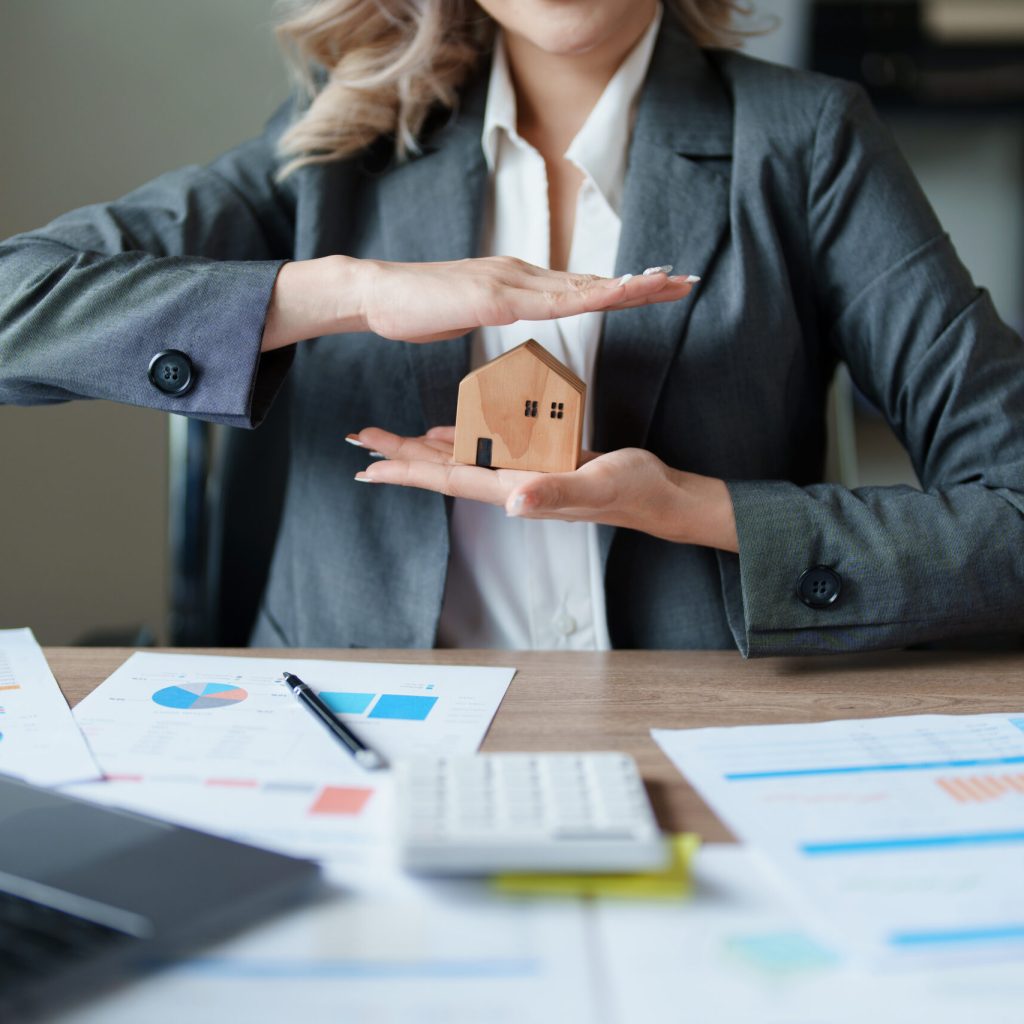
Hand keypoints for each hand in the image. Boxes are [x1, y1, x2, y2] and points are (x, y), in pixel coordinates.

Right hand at [261, 255, 695, 350]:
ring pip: (580, 287)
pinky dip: (586, 298)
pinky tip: (613, 297)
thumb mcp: (468, 311)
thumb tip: (515, 317)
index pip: (579, 287)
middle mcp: (522, 275)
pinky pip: (548, 301)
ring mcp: (509, 282)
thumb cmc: (417, 307)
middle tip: (685, 280)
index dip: (620, 287)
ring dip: (626, 286)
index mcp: (519, 283)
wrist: (375, 293)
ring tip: (666, 284)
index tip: (658, 286)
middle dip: (641, 283)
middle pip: (592, 281)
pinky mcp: (493, 296)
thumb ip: (497, 310)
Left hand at [346, 426, 738, 552]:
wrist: (659, 496)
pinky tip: (448, 432)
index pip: (449, 479)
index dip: (407, 471)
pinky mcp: (539, 459)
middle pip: (444, 469)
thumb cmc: (632, 491)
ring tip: (392, 438)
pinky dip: (464, 440)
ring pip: (462, 458)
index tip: (369, 464)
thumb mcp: (596, 485)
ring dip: (425, 450)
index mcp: (516, 488)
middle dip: (402, 457)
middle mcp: (511, 483)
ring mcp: (524, 472)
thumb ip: (555, 492)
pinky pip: (490, 449)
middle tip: (363, 438)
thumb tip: (512, 502)